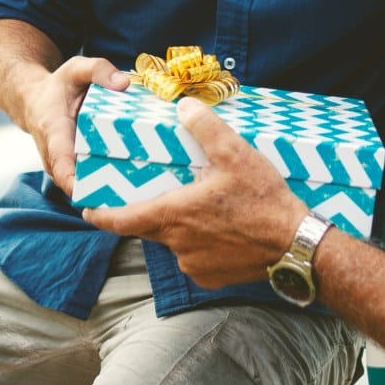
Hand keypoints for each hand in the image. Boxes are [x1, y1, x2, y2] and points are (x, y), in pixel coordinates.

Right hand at [27, 56, 130, 194]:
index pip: (62, 166)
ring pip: (85, 185)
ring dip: (109, 189)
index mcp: (54, 133)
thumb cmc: (58, 86)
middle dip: (105, 191)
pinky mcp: (73, 169)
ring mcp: (64, 167)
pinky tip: (135, 180)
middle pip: (79, 183)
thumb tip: (124, 84)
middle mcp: (56, 157)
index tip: (100, 194)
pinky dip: (109, 181)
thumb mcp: (76, 68)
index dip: (78, 185)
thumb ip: (98, 70)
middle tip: (138, 189)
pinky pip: (90, 180)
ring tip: (142, 186)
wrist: (36, 101)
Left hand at [84, 97, 302, 285]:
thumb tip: (184, 106)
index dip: (101, 214)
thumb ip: (204, 127)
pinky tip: (222, 227)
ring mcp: (194, 265)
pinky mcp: (211, 278)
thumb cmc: (264, 201)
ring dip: (181, 226)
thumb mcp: (235, 154)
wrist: (296, 246)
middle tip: (161, 191)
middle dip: (150, 211)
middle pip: (149, 228)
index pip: (122, 220)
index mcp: (174, 215)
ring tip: (204, 206)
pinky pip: (194, 257)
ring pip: (174, 242)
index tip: (88, 209)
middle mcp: (177, 245)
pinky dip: (201, 243)